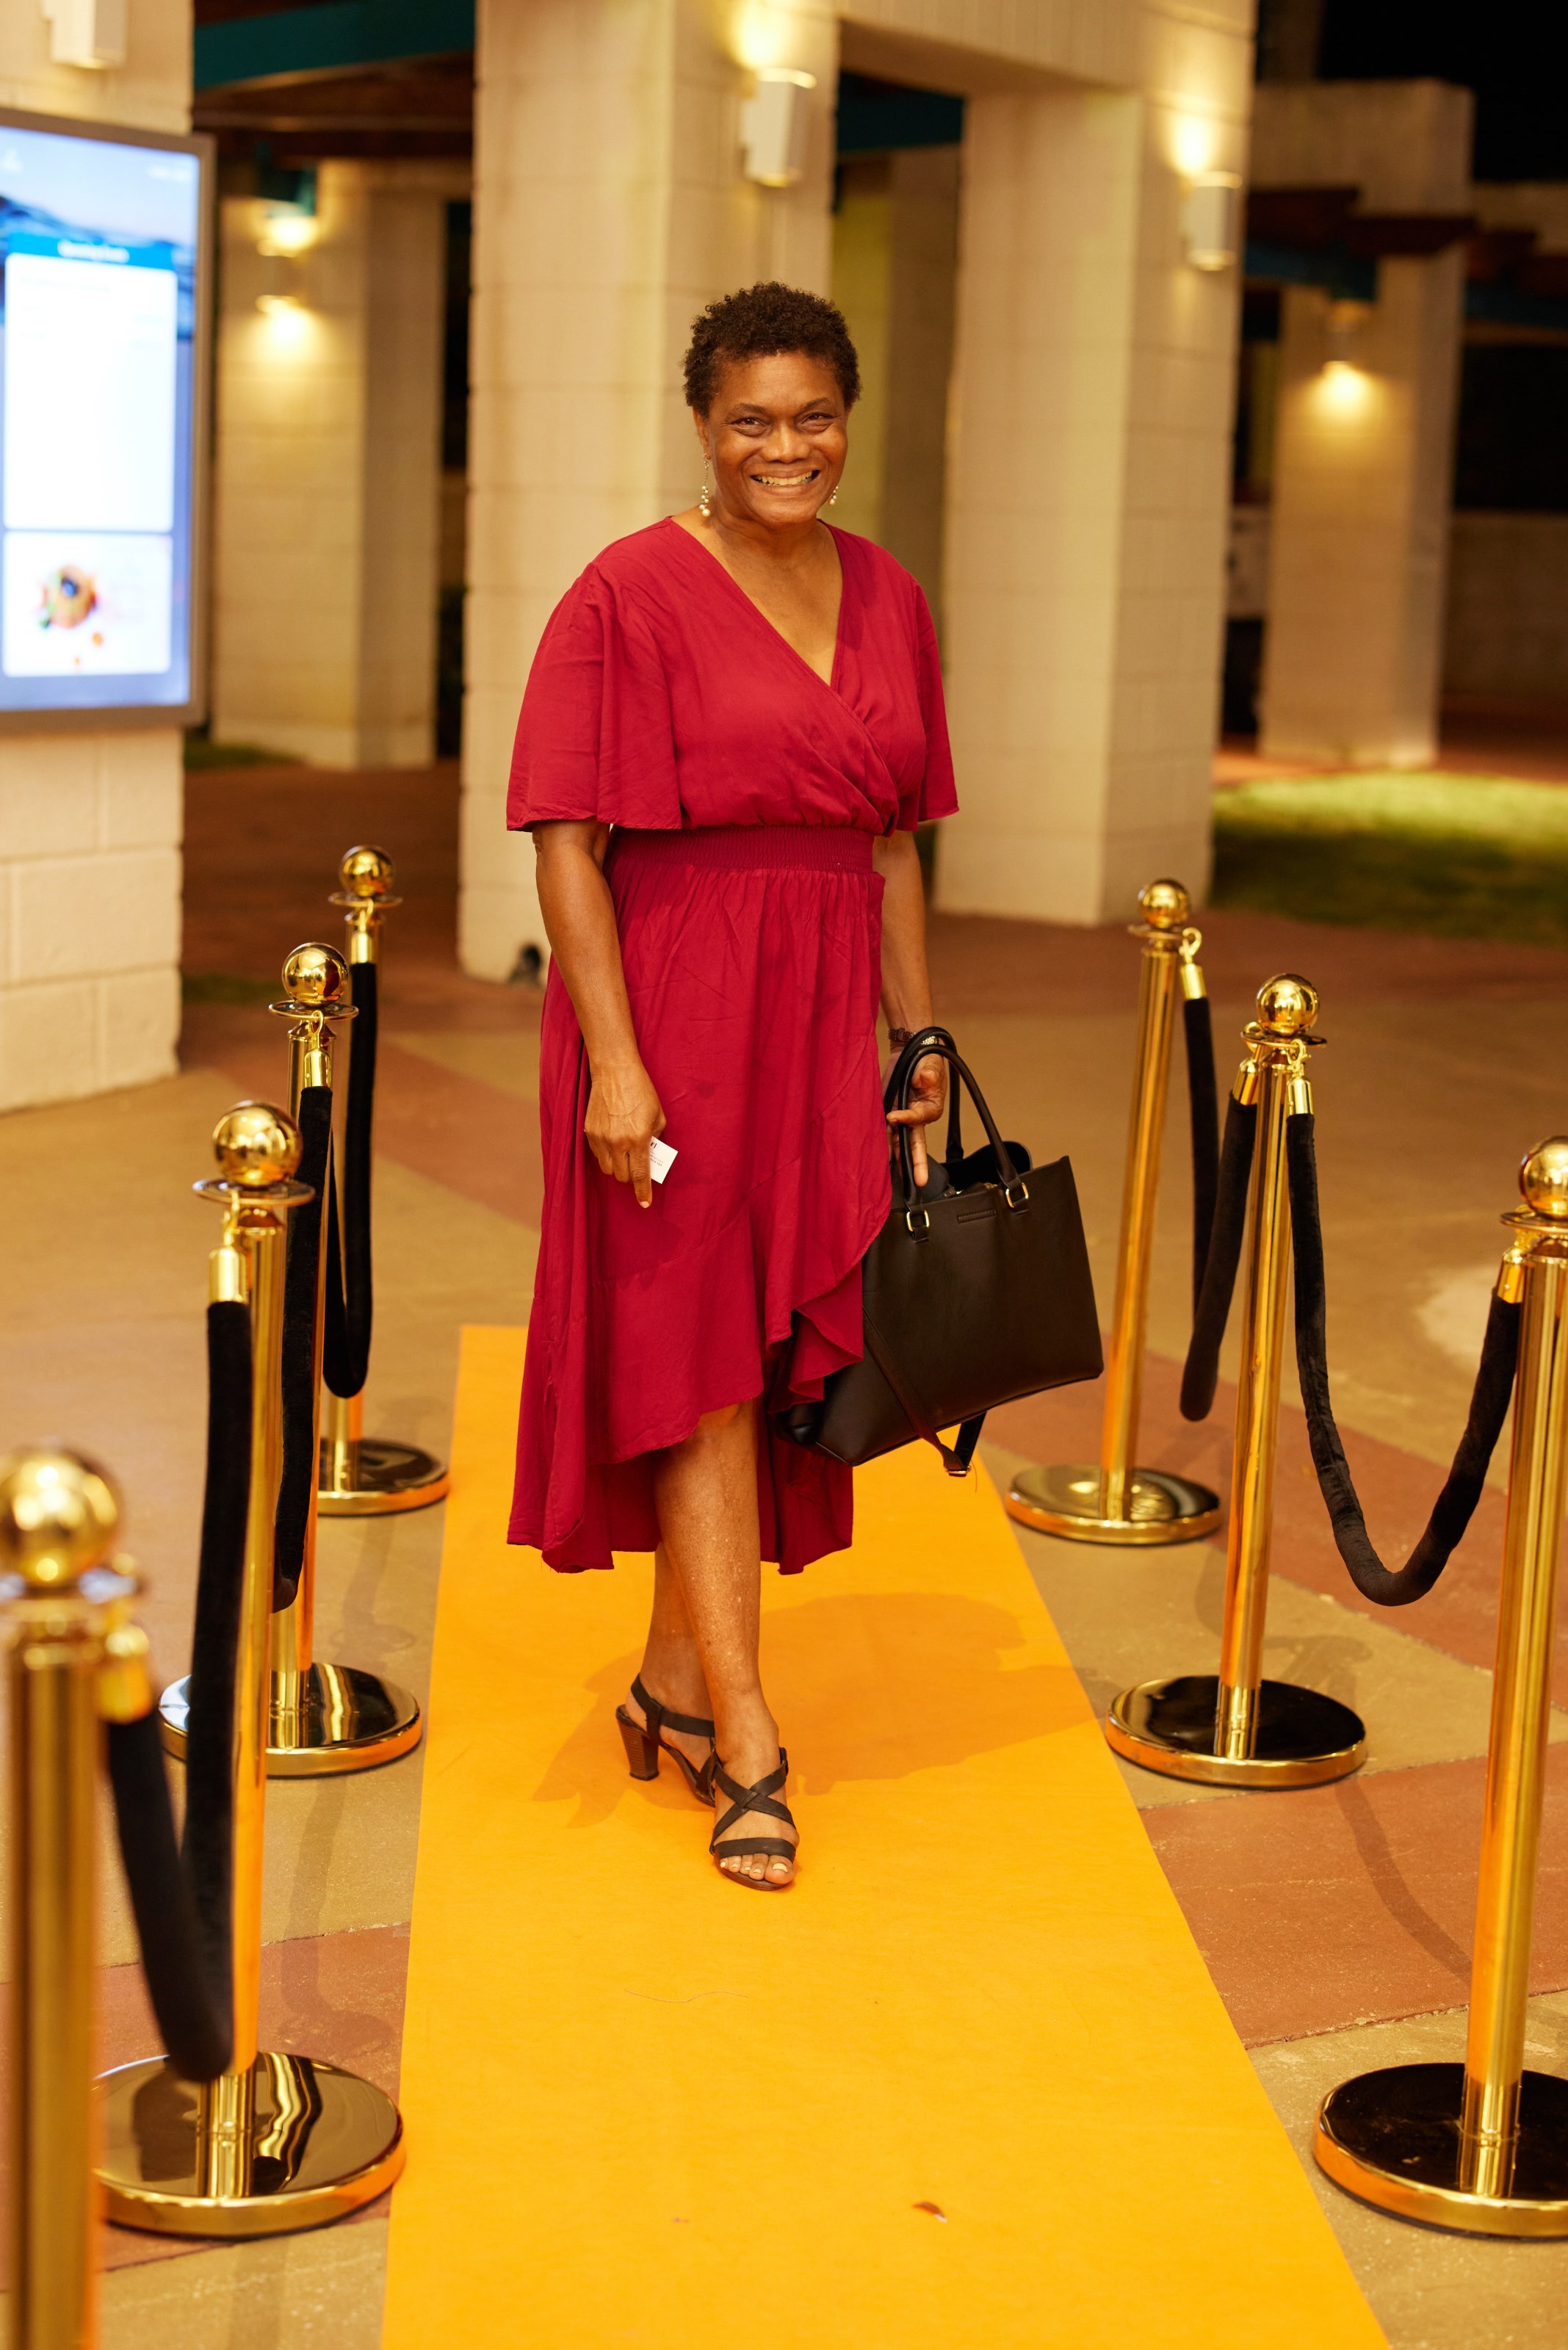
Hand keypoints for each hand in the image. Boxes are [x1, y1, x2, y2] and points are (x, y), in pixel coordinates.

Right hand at [585, 1057, 665, 1206]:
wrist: (614, 1071)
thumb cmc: (641, 1091)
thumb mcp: (658, 1115)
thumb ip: (656, 1137)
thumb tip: (652, 1153)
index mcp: (638, 1139)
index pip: (640, 1175)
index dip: (643, 1192)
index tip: (645, 1203)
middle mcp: (618, 1142)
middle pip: (621, 1176)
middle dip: (630, 1176)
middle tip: (636, 1165)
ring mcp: (601, 1137)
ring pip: (607, 1169)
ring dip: (616, 1167)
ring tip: (623, 1154)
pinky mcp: (589, 1131)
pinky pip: (596, 1154)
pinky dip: (605, 1154)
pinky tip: (612, 1141)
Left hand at [886, 1051, 946, 1187]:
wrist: (909, 1051)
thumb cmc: (924, 1060)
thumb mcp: (930, 1065)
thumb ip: (928, 1074)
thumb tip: (925, 1079)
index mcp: (930, 1108)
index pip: (919, 1118)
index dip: (907, 1118)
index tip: (893, 1116)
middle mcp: (916, 1117)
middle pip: (916, 1143)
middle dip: (917, 1163)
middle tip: (919, 1181)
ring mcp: (901, 1117)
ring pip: (898, 1142)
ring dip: (894, 1158)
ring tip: (888, 1177)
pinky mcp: (887, 1112)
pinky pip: (884, 1132)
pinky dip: (879, 1144)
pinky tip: (872, 1158)